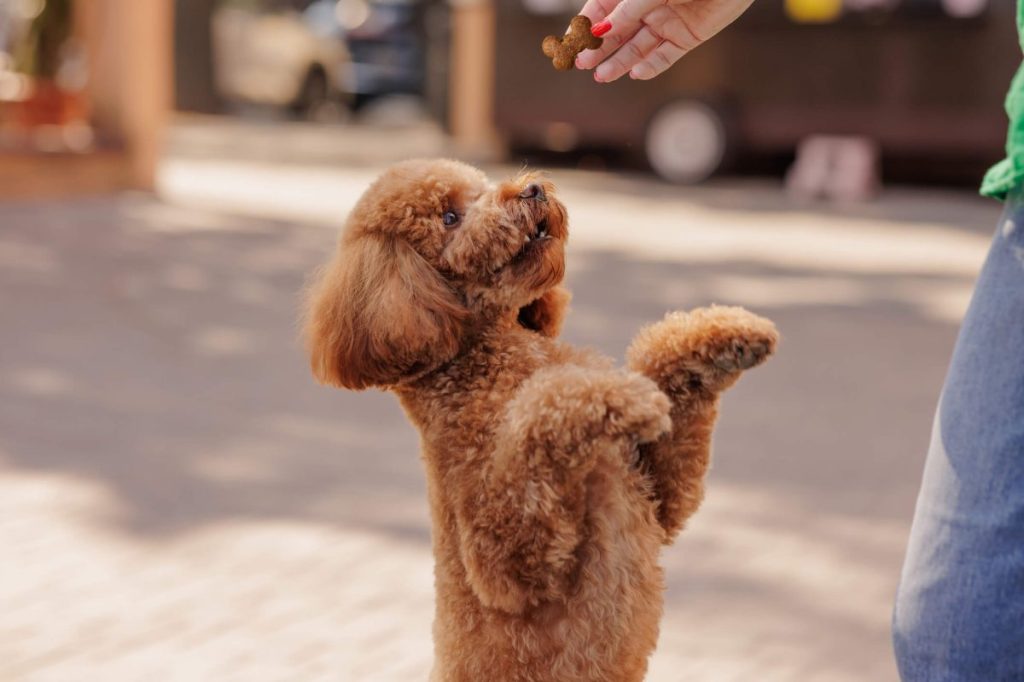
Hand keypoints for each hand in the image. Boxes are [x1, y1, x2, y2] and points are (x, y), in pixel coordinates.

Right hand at [576, 0, 753, 81]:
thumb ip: (627, 11)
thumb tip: (600, 30)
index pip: (603, 9)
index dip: (588, 25)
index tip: (573, 41)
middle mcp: (648, 7)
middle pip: (618, 33)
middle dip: (600, 48)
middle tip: (582, 63)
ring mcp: (666, 24)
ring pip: (637, 48)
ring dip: (620, 62)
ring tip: (602, 76)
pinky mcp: (687, 38)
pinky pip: (664, 57)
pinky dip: (650, 66)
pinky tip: (636, 73)